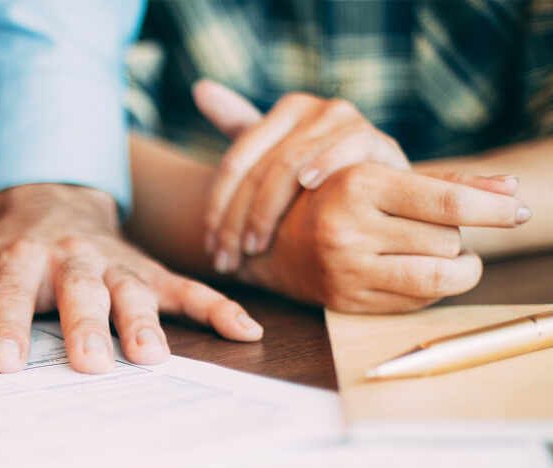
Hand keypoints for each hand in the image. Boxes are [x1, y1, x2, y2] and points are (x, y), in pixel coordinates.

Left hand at [0, 183, 261, 373]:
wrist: (51, 202)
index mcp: (16, 259)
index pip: (8, 294)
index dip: (5, 325)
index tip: (2, 364)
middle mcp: (68, 260)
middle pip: (78, 291)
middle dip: (86, 325)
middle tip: (92, 364)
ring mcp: (112, 265)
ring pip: (133, 290)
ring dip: (146, 321)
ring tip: (154, 359)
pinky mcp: (146, 270)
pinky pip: (185, 286)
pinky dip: (216, 307)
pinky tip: (245, 331)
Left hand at [193, 81, 409, 272]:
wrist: (388, 193)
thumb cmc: (324, 181)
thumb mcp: (279, 156)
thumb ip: (242, 126)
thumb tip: (200, 89)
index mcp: (287, 111)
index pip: (236, 161)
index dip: (216, 207)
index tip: (208, 247)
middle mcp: (315, 109)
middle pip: (259, 169)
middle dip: (236, 220)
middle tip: (226, 259)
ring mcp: (347, 122)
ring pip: (290, 166)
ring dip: (266, 213)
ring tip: (253, 248)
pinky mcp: (378, 140)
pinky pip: (345, 149)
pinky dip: (324, 165)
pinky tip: (306, 188)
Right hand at [237, 162, 530, 310]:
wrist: (273, 240)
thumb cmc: (340, 198)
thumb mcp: (384, 176)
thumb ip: (448, 182)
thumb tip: (509, 189)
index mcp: (357, 185)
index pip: (446, 204)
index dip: (492, 210)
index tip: (518, 211)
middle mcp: (348, 229)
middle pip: (447, 242)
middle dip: (455, 236)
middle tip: (438, 228)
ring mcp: (345, 270)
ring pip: (437, 277)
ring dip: (454, 268)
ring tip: (449, 256)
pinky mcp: (346, 301)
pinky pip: (415, 302)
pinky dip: (429, 289)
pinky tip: (414, 272)